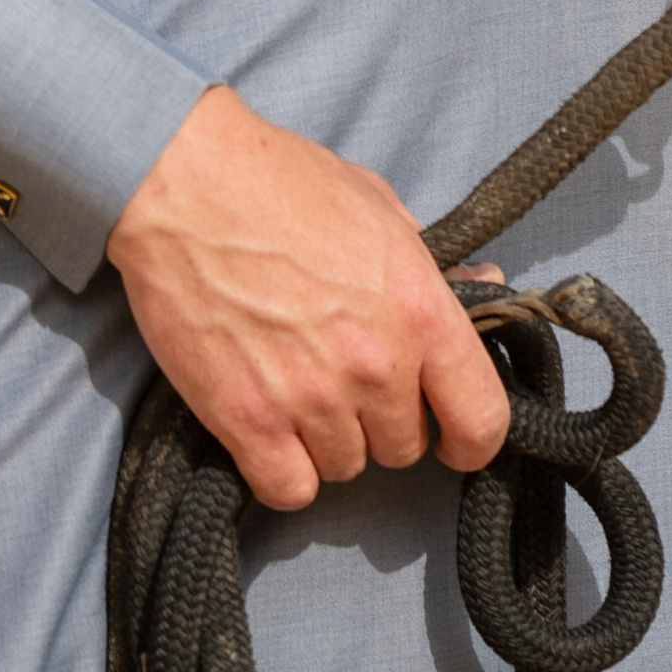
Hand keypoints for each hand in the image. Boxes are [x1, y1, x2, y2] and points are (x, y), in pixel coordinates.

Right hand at [104, 84, 510, 509]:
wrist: (186, 183)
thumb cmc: (283, 182)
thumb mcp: (378, 206)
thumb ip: (433, 264)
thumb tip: (484, 289)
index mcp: (419, 307)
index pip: (482, 420)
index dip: (471, 438)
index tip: (452, 435)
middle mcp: (375, 363)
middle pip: (404, 446)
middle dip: (383, 418)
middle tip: (347, 374)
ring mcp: (310, 397)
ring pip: (346, 467)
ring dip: (329, 438)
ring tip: (299, 383)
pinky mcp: (247, 421)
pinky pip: (290, 489)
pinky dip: (283, 468)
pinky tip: (271, 424)